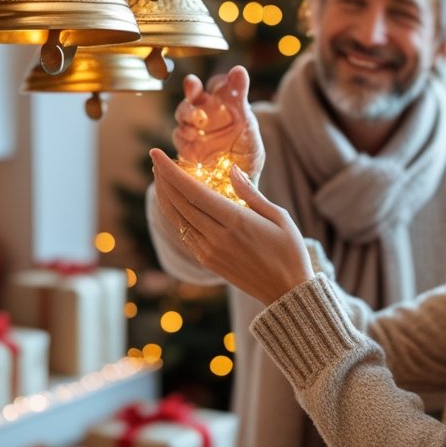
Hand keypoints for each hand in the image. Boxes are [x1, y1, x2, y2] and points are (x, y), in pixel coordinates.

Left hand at [149, 147, 311, 305]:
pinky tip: (174, 203)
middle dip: (163, 180)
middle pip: (179, 203)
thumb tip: (231, 169)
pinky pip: (185, 234)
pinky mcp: (207, 262)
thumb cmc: (289, 251)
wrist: (287, 293)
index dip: (170, 172)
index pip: (193, 191)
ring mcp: (209, 252)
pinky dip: (175, 216)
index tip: (156, 153)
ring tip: (160, 178)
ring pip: (177, 220)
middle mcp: (218, 237)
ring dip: (165, 197)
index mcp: (236, 222)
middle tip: (156, 160)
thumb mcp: (279, 216)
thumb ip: (250, 193)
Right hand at [171, 66, 264, 180]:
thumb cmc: (246, 152)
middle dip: (192, 88)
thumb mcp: (248, 124)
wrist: (236, 187)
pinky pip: (179, 135)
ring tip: (198, 119)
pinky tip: (193, 137)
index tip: (233, 77)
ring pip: (183, 112)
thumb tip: (238, 69)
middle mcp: (207, 111)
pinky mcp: (185, 145)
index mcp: (226, 103)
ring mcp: (194, 127)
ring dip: (188, 112)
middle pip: (193, 93)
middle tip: (193, 86)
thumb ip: (239, 95)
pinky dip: (184, 134)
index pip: (220, 84)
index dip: (222, 80)